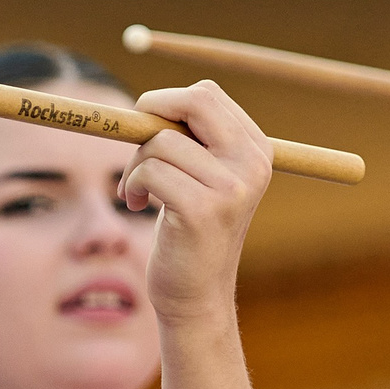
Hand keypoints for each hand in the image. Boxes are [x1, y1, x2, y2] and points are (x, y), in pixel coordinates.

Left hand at [124, 81, 272, 324]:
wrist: (197, 295)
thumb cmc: (190, 231)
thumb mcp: (203, 178)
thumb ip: (190, 140)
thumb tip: (146, 104)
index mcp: (256, 151)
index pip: (208, 94)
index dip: (168, 102)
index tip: (150, 128)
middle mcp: (252, 165)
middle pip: (194, 101)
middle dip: (151, 111)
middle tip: (134, 135)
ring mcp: (230, 188)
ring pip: (161, 142)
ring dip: (135, 164)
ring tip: (136, 190)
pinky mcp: (201, 210)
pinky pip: (150, 171)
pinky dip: (133, 184)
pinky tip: (137, 204)